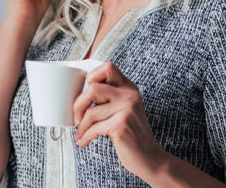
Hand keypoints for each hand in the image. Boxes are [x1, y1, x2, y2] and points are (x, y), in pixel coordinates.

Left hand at [72, 62, 167, 180]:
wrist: (149, 157)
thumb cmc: (131, 134)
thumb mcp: (125, 109)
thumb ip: (110, 98)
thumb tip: (78, 95)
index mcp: (129, 88)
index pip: (108, 67)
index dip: (92, 76)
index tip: (86, 92)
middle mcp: (130, 96)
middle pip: (93, 88)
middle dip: (78, 104)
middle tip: (77, 117)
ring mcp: (127, 110)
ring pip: (90, 112)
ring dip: (81, 126)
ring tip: (81, 133)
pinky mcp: (121, 126)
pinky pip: (94, 128)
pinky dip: (85, 136)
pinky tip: (83, 141)